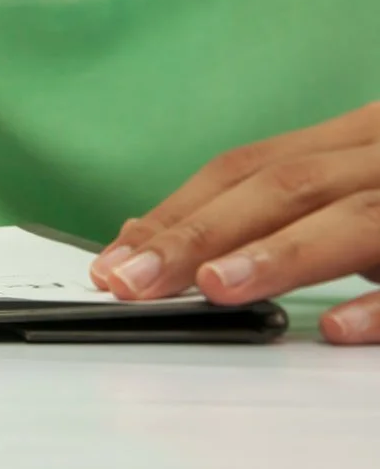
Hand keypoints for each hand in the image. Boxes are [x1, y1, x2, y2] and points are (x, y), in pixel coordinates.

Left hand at [89, 102, 379, 343]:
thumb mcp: (347, 190)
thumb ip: (269, 208)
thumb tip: (152, 238)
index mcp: (351, 141)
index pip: (245, 171)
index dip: (176, 215)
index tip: (114, 264)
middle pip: (284, 187)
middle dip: (201, 235)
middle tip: (137, 282)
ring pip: (353, 217)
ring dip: (279, 253)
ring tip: (216, 287)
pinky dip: (378, 303)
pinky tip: (337, 328)